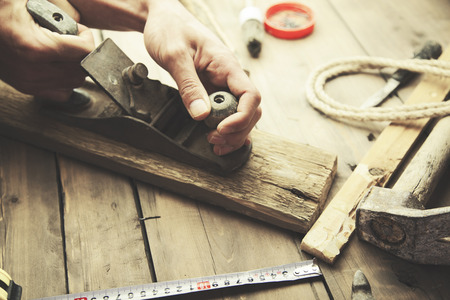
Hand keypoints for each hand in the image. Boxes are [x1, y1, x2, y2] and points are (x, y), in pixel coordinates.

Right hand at [0, 0, 94, 101]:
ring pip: (74, 82)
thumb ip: (58, 9)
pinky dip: (65, 79)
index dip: (86, 37)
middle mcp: (31, 70)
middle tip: (72, 38)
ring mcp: (28, 82)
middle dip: (82, 53)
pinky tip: (58, 64)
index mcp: (34, 47)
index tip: (79, 29)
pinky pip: (61, 92)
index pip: (84, 52)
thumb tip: (77, 22)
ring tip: (63, 49)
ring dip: (75, 65)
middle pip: (81, 70)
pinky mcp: (25, 87)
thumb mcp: (24, 0)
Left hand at [143, 0, 260, 155]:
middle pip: (250, 110)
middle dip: (237, 130)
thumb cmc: (170, 29)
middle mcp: (229, 76)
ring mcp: (223, 84)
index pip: (250, 95)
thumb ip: (189, 85)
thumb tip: (201, 115)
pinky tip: (219, 139)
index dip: (241, 117)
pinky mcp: (212, 90)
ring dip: (233, 133)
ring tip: (214, 144)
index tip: (221, 128)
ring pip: (241, 114)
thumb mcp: (175, 55)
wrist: (162, 19)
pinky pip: (226, 112)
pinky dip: (225, 128)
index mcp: (226, 65)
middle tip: (214, 140)